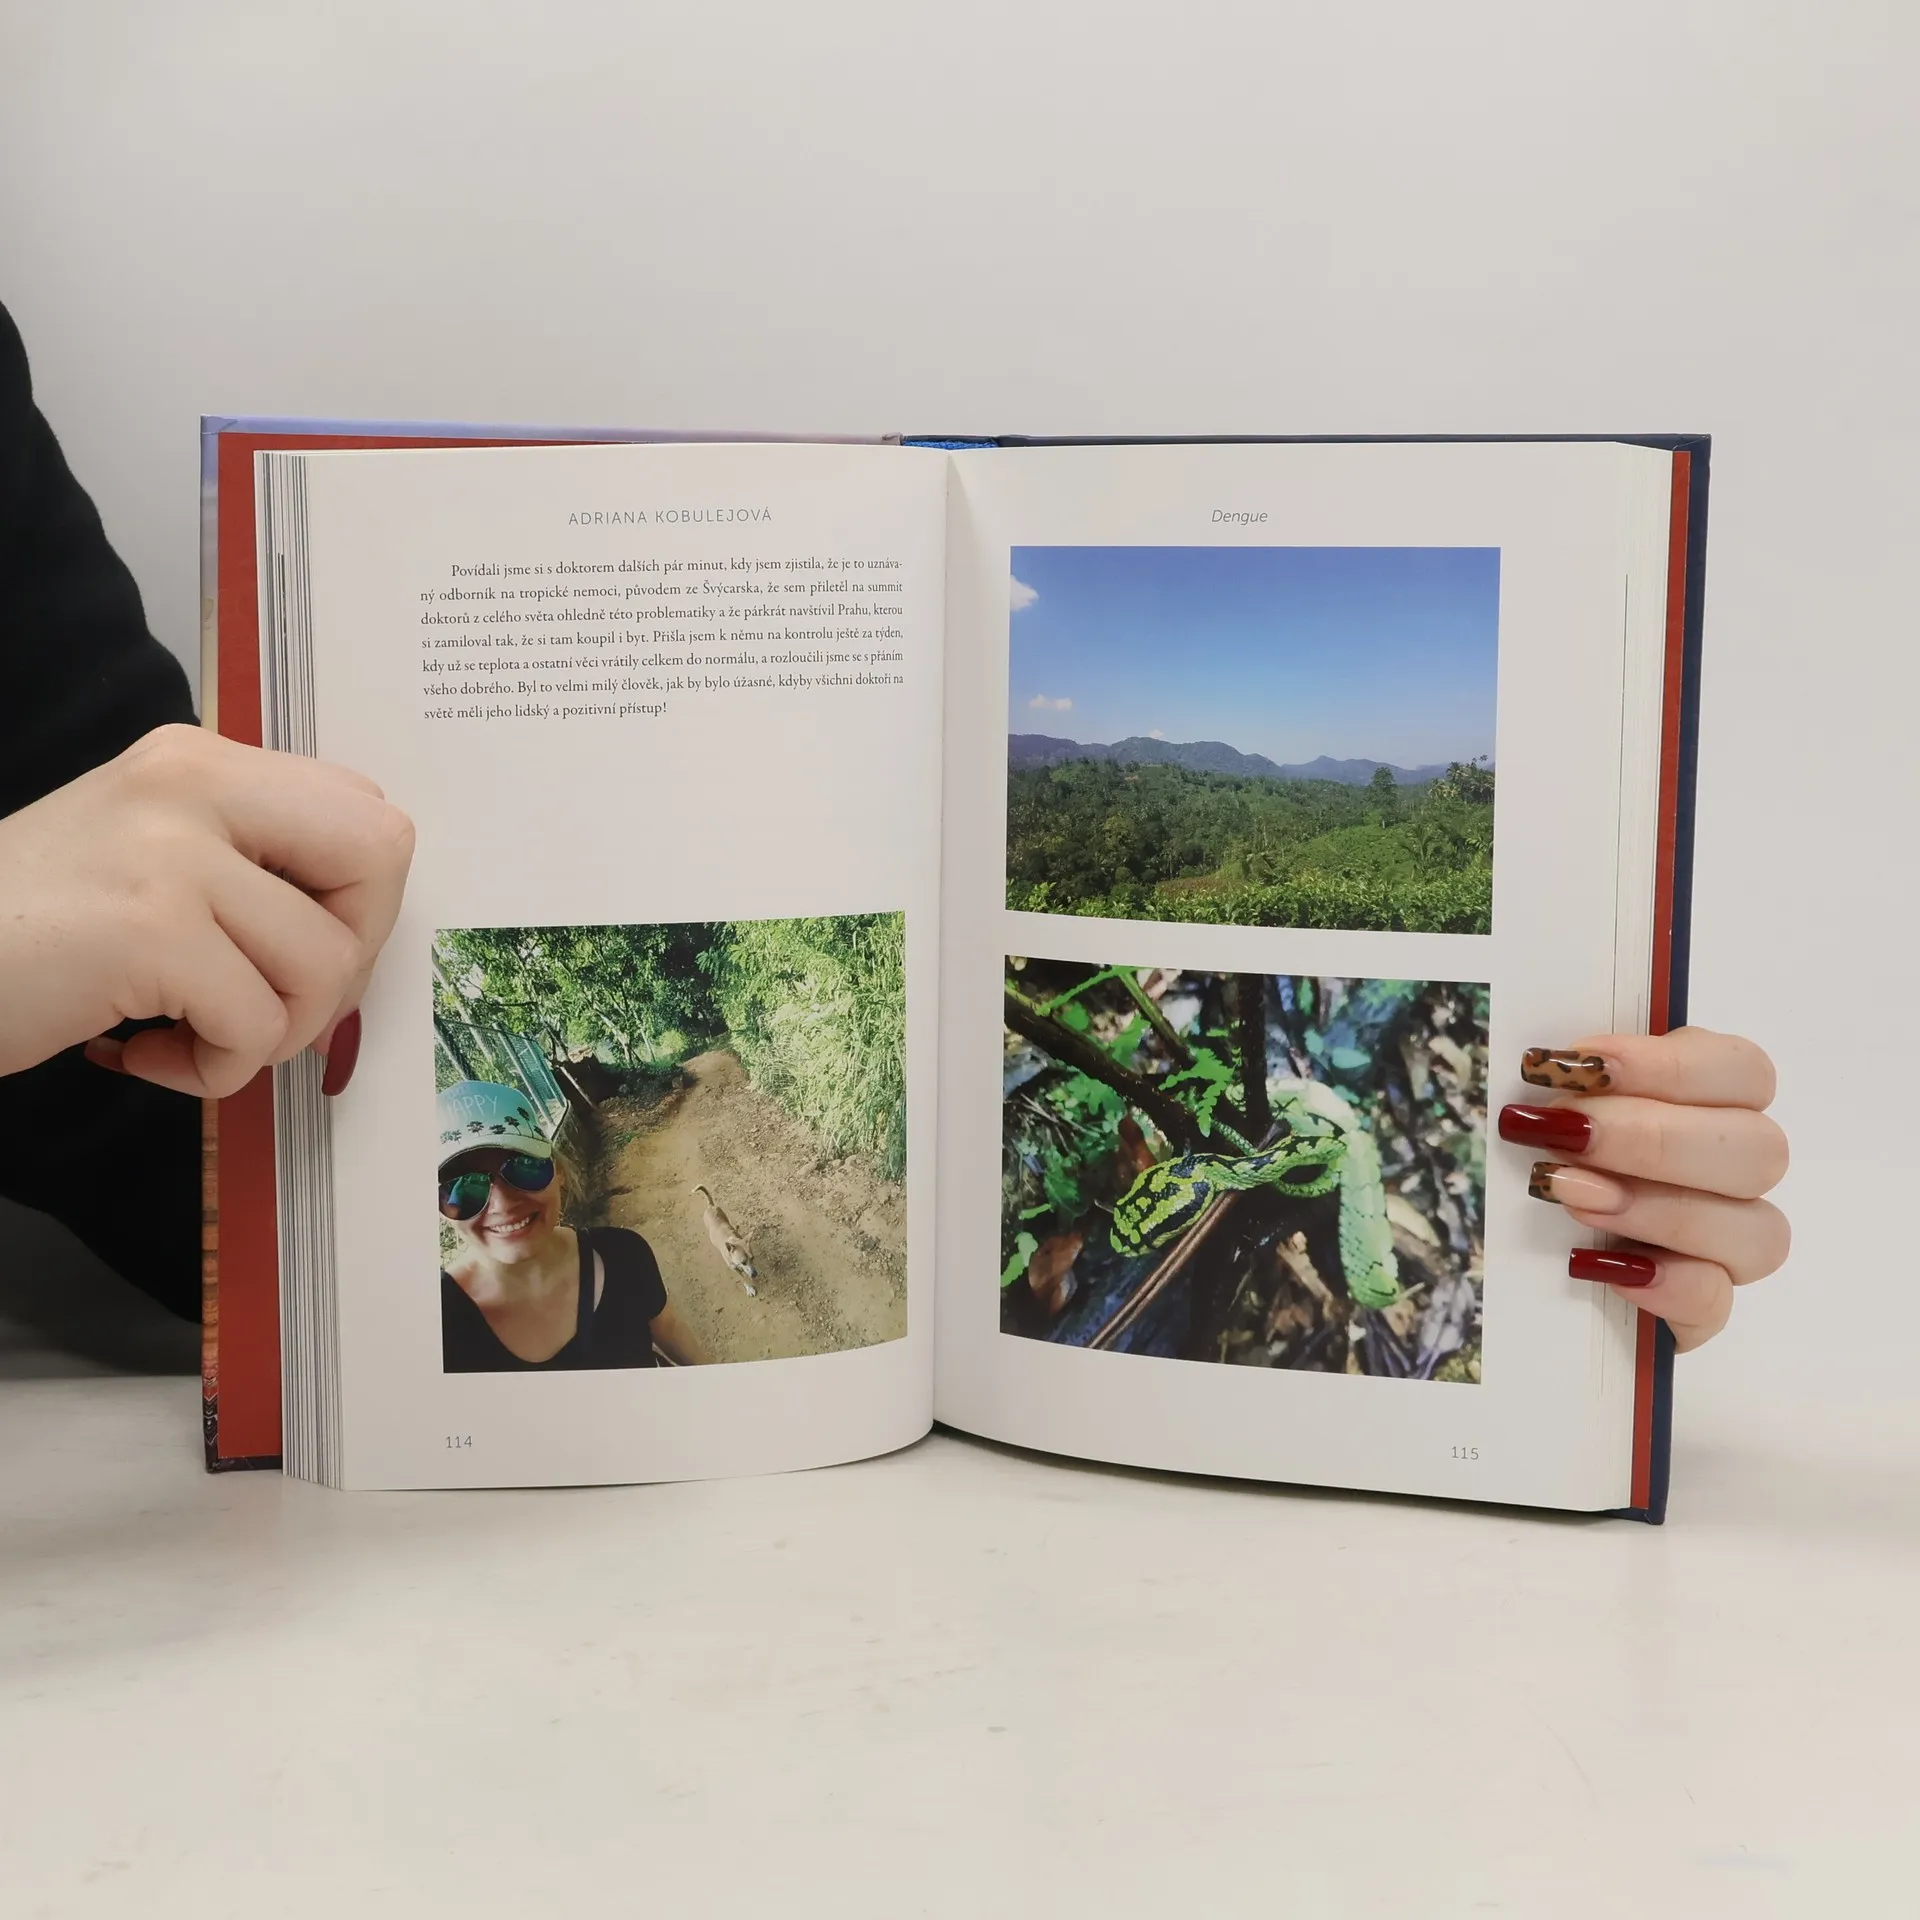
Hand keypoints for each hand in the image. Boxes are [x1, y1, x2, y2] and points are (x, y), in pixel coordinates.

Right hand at [0, 724, 412, 1096]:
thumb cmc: (30, 936)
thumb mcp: (148, 859)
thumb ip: (250, 871)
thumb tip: (358, 937)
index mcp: (204, 763)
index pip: (366, 813)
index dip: (359, 902)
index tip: (295, 951)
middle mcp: (194, 784)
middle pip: (379, 858)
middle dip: (346, 957)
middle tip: (269, 1002)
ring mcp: (171, 852)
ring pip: (325, 963)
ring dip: (271, 1033)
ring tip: (191, 1036)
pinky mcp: (148, 930)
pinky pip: (256, 1024)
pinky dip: (215, 1070)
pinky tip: (144, 1056)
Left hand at [1500, 1028, 1787, 1350]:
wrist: (1509, 1251)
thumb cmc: (1539, 1146)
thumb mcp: (1549, 1100)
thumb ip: (1568, 1075)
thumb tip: (1547, 1060)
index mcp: (1712, 1101)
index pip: (1744, 1071)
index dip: (1670, 1065)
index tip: (1583, 1064)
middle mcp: (1734, 1173)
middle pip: (1761, 1151)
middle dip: (1656, 1139)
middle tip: (1567, 1133)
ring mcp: (1726, 1245)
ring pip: (1757, 1232)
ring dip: (1659, 1210)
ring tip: (1569, 1195)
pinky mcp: (1697, 1307)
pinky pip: (1715, 1304)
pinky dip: (1663, 1285)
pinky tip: (1596, 1265)